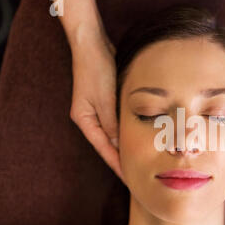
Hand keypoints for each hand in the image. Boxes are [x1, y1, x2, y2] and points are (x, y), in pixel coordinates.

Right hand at [69, 30, 123, 181]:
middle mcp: (89, 118)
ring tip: (140, 162)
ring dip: (126, 146)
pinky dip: (127, 131)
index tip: (128, 179)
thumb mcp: (104, 99)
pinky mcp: (106, 103)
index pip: (104, 148)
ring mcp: (97, 111)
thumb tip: (120, 144)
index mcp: (84, 120)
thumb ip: (112, 123)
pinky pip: (118, 122)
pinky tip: (138, 138)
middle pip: (108, 144)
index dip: (117, 164)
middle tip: (137, 175)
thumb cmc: (96, 71)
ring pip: (114, 134)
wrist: (93, 45)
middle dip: (122, 159)